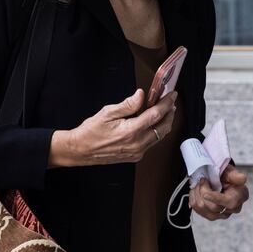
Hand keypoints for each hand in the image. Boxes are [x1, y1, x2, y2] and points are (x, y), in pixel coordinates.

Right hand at [49, 90, 175, 166]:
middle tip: (170, 102)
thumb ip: (128, 104)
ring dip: (165, 123)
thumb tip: (141, 95)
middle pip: (163, 127)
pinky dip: (156, 131)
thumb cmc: (91, 132)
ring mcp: (137, 152)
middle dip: (170, 113)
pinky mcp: (135, 156)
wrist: (81, 150)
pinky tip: (153, 123)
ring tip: (164, 110)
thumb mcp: (108, 112)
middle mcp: (137, 144)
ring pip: (159, 136)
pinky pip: (152, 143)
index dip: (166, 103)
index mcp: (131, 131)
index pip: (156, 115)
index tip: (171, 95)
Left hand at [188, 166, 248, 220]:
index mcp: (240, 196)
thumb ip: (235, 175)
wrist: (221, 180)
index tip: (205, 193)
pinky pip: (197, 210)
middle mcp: (233, 209)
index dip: (216, 198)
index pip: (229, 202)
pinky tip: (196, 190)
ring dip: (197, 194)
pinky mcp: (211, 216)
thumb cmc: (227, 177)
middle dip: (203, 191)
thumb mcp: (231, 172)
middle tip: (202, 179)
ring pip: (203, 209)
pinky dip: (193, 198)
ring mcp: (221, 214)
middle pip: (213, 207)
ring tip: (199, 184)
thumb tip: (242, 178)